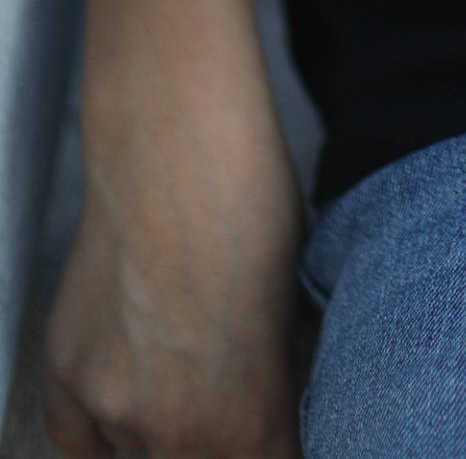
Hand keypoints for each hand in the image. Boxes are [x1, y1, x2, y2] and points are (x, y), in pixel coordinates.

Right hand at [44, 76, 305, 458]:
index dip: (282, 450)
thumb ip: (281, 378)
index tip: (283, 432)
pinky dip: (102, 430)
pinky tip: (128, 400)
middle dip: (223, 440)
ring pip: (140, 452)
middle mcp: (172, 430)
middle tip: (232, 394)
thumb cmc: (253, 202)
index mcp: (247, 419)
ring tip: (186, 370)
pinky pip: (80, 437)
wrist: (172, 144)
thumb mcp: (295, 302)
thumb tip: (288, 406)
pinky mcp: (63, 373)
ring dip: (163, 429)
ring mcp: (108, 404)